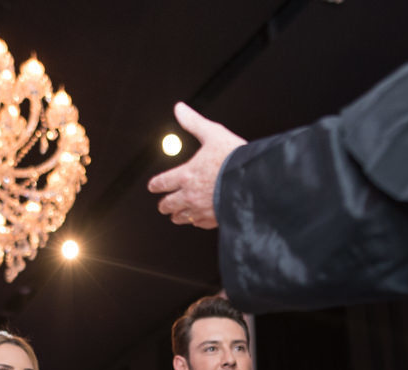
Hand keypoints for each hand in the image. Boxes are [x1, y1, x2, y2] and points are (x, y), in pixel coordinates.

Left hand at [147, 103, 245, 228]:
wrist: (255, 182)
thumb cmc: (234, 158)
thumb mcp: (213, 134)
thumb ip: (194, 123)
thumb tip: (179, 108)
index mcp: (186, 175)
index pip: (162, 182)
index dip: (155, 184)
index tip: (152, 186)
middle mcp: (190, 195)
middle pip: (168, 204)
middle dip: (164, 204)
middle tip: (163, 205)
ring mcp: (202, 209)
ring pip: (181, 217)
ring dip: (177, 215)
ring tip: (176, 215)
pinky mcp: (215, 219)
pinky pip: (199, 224)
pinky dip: (196, 221)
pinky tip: (197, 219)